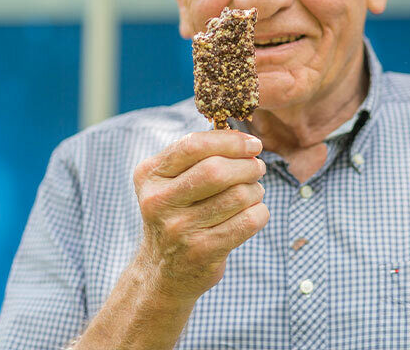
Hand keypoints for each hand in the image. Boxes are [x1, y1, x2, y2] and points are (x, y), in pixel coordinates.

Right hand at [133, 130, 268, 302]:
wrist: (164, 272)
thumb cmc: (178, 213)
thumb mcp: (171, 181)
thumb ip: (198, 155)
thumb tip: (243, 137)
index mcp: (150, 175)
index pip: (193, 145)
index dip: (230, 141)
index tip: (253, 144)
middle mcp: (158, 201)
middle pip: (217, 170)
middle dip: (247, 166)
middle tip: (257, 168)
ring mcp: (178, 229)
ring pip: (238, 195)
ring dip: (255, 190)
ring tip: (252, 192)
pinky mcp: (201, 252)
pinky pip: (248, 221)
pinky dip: (260, 212)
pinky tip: (253, 212)